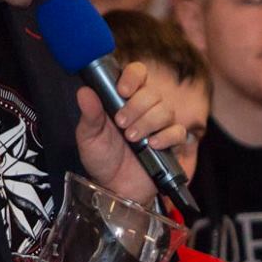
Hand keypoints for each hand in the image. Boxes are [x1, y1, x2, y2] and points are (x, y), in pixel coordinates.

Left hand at [74, 62, 184, 202]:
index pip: (137, 73)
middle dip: (137, 107)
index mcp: (125, 99)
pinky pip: (178, 132)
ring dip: (148, 122)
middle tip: (121, 124)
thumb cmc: (102, 159)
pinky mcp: (171, 143)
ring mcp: (160, 125)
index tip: (122, 91)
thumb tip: (84, 92)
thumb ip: (89, 115)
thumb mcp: (89, 138)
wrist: (115, 188)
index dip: (133, 77)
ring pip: (166, 110)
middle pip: (153, 93)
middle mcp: (145, 108)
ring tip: (132, 138)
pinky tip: (152, 145)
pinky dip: (166, 137)